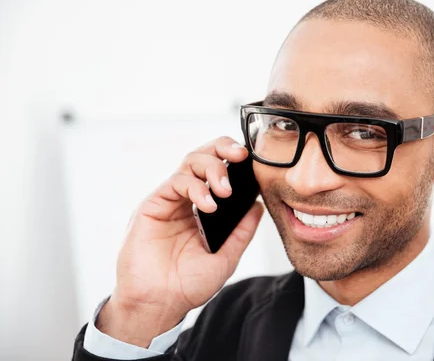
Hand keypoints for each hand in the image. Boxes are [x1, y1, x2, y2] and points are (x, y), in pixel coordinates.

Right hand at [96, 137, 263, 346]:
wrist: (159, 305)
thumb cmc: (187, 285)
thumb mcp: (226, 257)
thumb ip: (242, 231)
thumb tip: (259, 206)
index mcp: (203, 208)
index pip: (218, 170)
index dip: (233, 158)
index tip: (251, 159)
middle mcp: (186, 199)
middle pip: (203, 156)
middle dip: (223, 149)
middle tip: (241, 156)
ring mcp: (169, 200)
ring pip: (190, 162)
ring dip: (212, 168)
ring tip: (225, 191)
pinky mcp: (152, 205)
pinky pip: (175, 182)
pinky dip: (195, 188)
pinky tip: (208, 206)